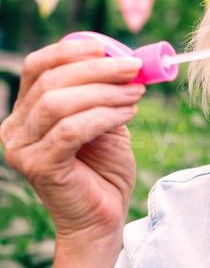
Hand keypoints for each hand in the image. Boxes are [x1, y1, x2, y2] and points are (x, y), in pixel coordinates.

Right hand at [0, 38, 146, 246]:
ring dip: (104, 92)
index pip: (38, 68)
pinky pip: (70, 130)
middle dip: (97, 70)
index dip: (70, 51)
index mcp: (26, 113)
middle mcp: (16, 129)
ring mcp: (23, 149)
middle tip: (134, 69)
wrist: (102, 220)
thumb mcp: (105, 123)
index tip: (106, 47)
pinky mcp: (39, 167)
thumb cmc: (104, 172)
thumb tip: (125, 59)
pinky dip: (103, 116)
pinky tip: (128, 114)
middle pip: (51, 81)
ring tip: (136, 94)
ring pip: (59, 103)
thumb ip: (104, 94)